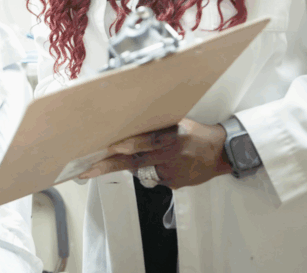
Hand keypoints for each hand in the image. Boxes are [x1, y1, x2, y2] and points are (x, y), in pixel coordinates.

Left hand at [77, 119, 231, 188]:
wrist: (220, 153)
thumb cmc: (195, 133)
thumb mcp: (178, 122)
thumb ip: (156, 125)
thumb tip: (128, 121)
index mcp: (172, 137)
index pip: (147, 141)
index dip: (129, 144)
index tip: (110, 146)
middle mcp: (170, 155)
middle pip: (135, 161)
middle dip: (108, 165)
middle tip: (86, 170)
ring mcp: (171, 172)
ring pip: (141, 171)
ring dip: (131, 164)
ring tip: (137, 157)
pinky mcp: (173, 183)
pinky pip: (152, 178)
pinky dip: (150, 170)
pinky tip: (162, 163)